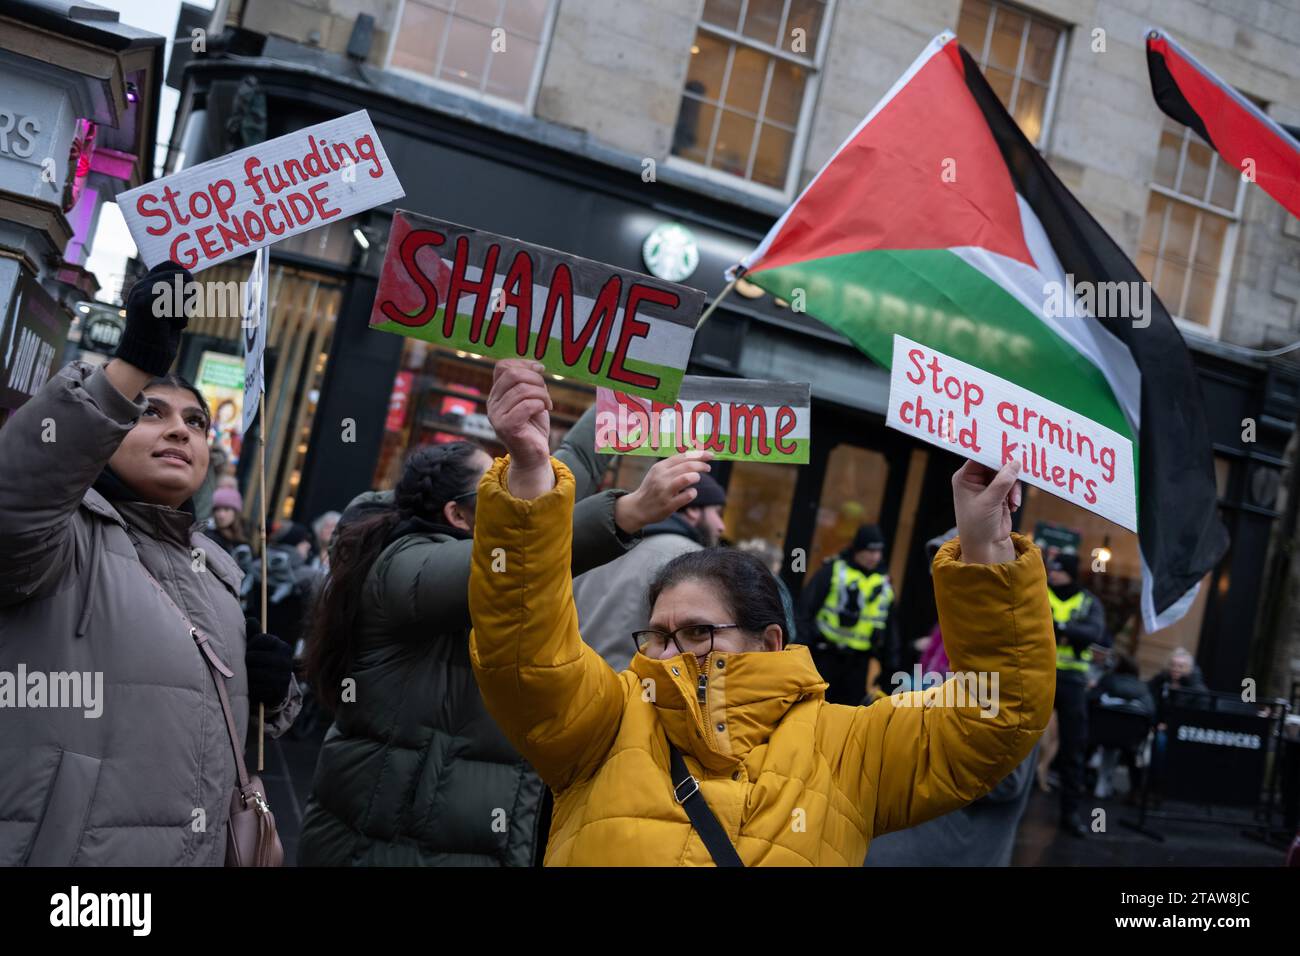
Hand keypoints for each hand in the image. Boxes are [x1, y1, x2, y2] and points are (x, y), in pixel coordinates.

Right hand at [113, 260, 192, 376]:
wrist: (146, 357)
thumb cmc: (161, 335)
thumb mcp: (169, 309)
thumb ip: (175, 291)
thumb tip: (189, 273)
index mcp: (145, 284)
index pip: (172, 265)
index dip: (185, 278)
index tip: (186, 297)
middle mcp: (141, 286)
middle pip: (182, 275)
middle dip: (190, 296)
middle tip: (179, 314)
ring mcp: (142, 294)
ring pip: (183, 289)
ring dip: (186, 310)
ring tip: (172, 322)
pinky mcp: (146, 304)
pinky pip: (178, 301)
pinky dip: (182, 318)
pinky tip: (170, 327)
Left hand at [244, 620, 292, 706]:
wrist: (275, 689)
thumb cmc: (264, 663)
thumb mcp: (261, 648)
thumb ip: (255, 635)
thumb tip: (249, 619)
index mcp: (283, 647)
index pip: (260, 639)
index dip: (250, 645)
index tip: (248, 650)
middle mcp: (286, 661)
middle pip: (253, 656)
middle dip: (245, 662)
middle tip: (245, 665)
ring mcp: (283, 677)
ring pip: (253, 673)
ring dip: (246, 676)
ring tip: (247, 676)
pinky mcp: (278, 691)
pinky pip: (255, 688)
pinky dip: (250, 688)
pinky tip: (251, 687)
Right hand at [487, 359, 553, 498]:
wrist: (533, 455)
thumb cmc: (533, 427)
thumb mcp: (531, 399)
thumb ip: (528, 383)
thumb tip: (537, 365)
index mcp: (496, 394)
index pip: (502, 367)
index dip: (523, 363)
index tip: (540, 369)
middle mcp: (492, 404)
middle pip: (512, 375)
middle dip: (535, 379)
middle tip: (545, 392)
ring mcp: (497, 416)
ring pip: (523, 390)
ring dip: (542, 394)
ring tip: (547, 404)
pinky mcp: (507, 427)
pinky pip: (526, 405)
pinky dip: (540, 405)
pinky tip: (544, 411)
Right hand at [614, 450, 713, 532]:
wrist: (637, 508)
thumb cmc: (652, 488)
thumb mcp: (658, 473)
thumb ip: (673, 465)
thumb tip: (694, 455)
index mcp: (660, 467)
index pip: (682, 456)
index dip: (698, 454)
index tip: (710, 455)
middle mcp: (661, 477)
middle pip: (687, 466)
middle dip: (701, 465)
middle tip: (708, 467)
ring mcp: (664, 491)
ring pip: (686, 478)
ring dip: (695, 476)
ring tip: (697, 478)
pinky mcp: (668, 505)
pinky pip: (687, 496)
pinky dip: (693, 493)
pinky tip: (691, 493)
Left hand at [952, 459, 1020, 564]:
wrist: (986, 547)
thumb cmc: (978, 526)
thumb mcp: (990, 502)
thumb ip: (1003, 482)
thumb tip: (1015, 462)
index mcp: (964, 478)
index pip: (979, 457)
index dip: (994, 453)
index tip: (1010, 450)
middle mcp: (974, 479)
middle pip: (995, 463)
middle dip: (1008, 472)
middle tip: (1018, 477)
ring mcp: (987, 486)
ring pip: (1006, 474)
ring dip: (1013, 486)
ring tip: (1012, 501)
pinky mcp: (999, 494)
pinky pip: (1012, 485)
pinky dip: (1015, 494)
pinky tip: (1012, 506)